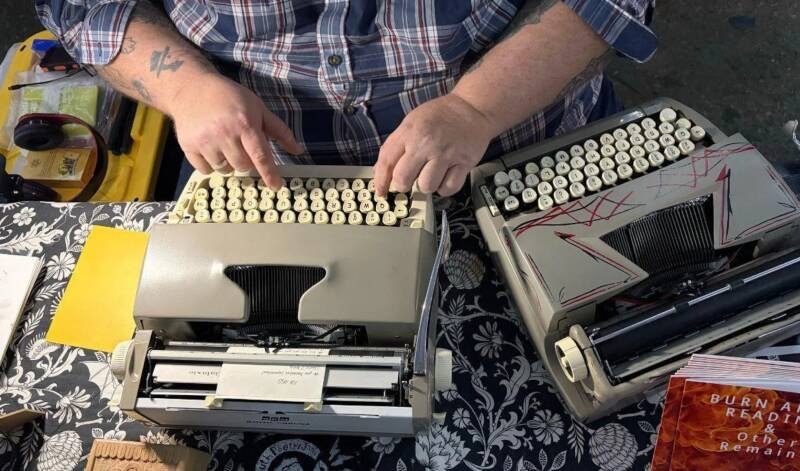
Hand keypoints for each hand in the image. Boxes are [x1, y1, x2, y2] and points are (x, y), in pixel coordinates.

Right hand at [169, 75, 302, 188]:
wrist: (192, 88)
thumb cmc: (229, 97)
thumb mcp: (258, 108)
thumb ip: (279, 131)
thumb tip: (298, 150)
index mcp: (244, 124)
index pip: (260, 155)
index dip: (269, 173)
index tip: (276, 186)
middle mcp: (224, 134)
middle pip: (243, 166)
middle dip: (247, 162)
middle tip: (242, 147)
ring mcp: (205, 142)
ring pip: (225, 170)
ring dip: (229, 164)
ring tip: (225, 145)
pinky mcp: (188, 147)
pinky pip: (206, 170)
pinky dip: (211, 165)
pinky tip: (211, 148)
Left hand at [374, 93, 494, 196]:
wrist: (472, 107)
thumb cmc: (440, 115)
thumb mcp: (411, 122)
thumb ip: (396, 145)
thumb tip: (381, 171)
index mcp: (410, 132)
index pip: (387, 162)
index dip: (380, 181)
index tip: (381, 191)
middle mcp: (426, 143)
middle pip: (404, 179)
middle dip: (404, 185)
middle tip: (410, 181)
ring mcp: (446, 154)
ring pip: (426, 186)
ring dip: (427, 185)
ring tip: (431, 174)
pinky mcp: (464, 162)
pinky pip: (448, 188)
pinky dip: (444, 188)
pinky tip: (445, 177)